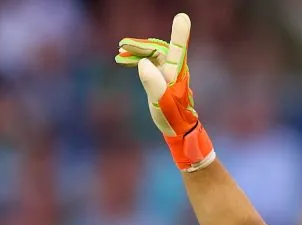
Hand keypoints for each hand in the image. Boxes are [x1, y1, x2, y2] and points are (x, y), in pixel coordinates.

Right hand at [115, 13, 215, 171]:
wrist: (179, 130)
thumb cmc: (172, 118)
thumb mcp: (161, 103)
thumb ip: (153, 83)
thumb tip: (143, 63)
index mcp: (176, 73)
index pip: (177, 50)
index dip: (179, 34)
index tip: (181, 18)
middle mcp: (174, 69)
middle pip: (158, 49)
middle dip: (140, 45)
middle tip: (122, 45)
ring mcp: (169, 73)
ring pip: (152, 54)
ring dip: (137, 51)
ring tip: (120, 53)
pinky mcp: (164, 77)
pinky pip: (150, 62)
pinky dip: (138, 59)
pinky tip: (126, 61)